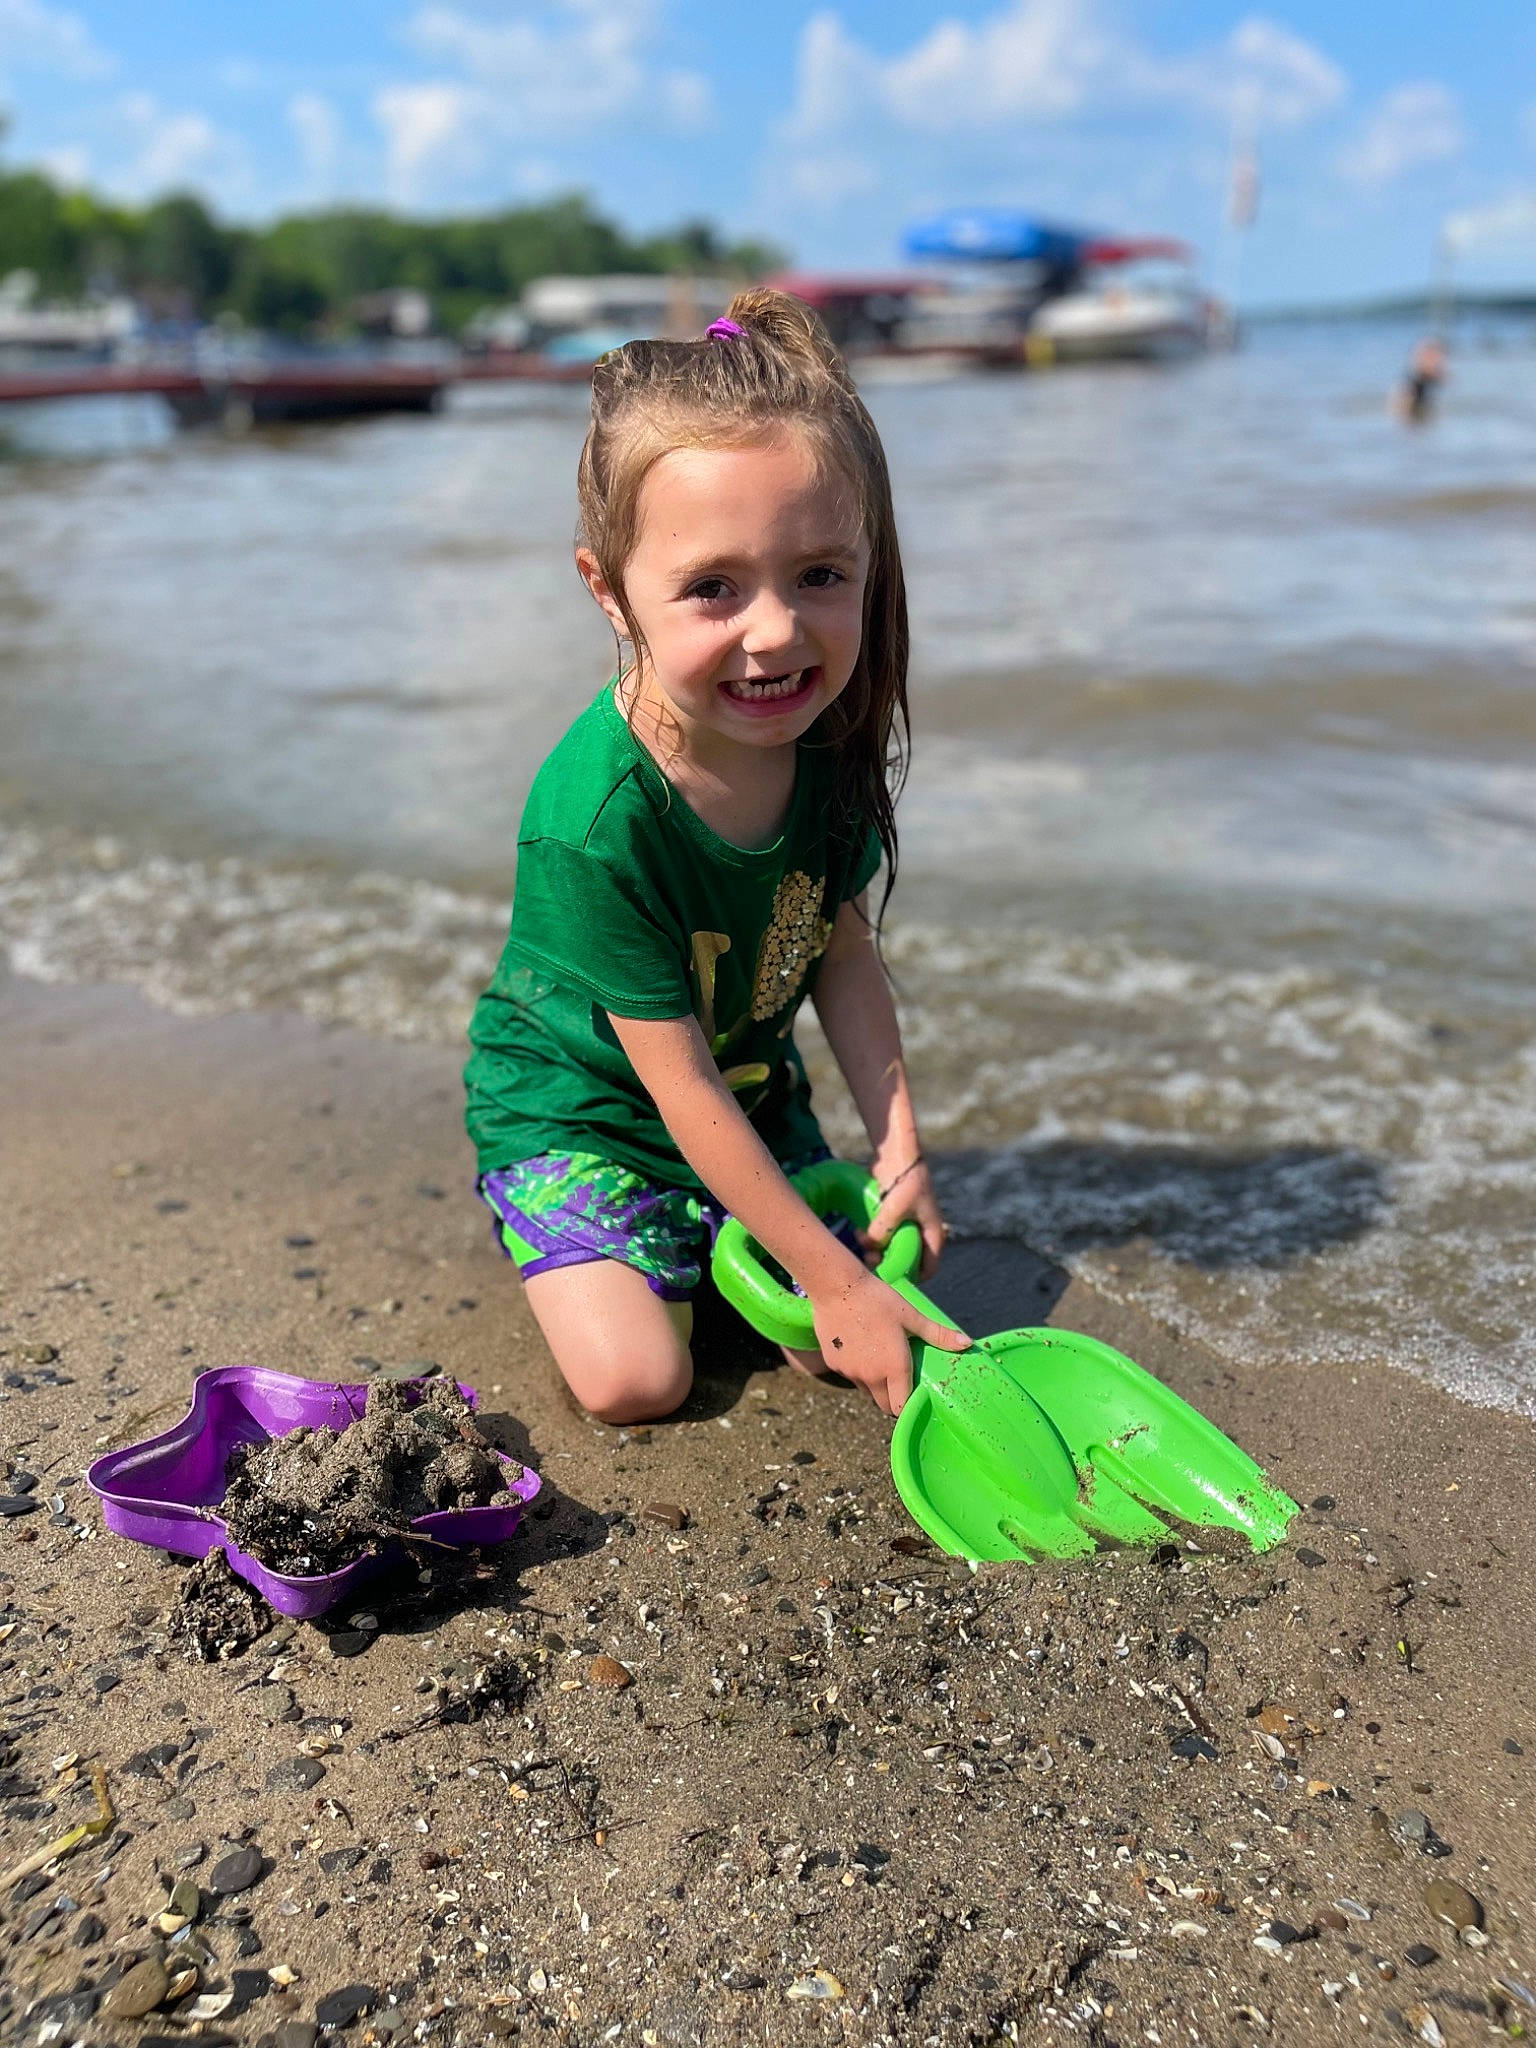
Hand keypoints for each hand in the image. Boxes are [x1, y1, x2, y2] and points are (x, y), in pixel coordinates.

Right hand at [808, 1264, 969, 1417]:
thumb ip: (938, 1335)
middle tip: (900, 1379)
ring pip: (867, 1391)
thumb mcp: (911, 1316)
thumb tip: (968, 1343)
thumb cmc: (878, 1299)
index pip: (901, 1407)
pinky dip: (857, 1370)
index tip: (914, 1394)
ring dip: (875, 1384)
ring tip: (880, 1359)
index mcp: (894, 1367)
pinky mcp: (834, 1365)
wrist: (837, 1287)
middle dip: (893, 1398)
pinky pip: (850, 1376)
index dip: (909, 1405)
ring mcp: (850, 1372)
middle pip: (884, 1405)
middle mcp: (871, 1376)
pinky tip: (859, 1348)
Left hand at [862, 1154, 947, 1279]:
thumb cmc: (906, 1181)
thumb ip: (883, 1231)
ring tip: (861, 1240)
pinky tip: (858, 1232)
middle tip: (869, 1258)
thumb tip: (869, 1245)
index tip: (890, 1278)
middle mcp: (922, 1233)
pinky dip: (872, 1238)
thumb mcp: (894, 1209)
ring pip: (891, 1249)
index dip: (911, 1278)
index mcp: (933, 1234)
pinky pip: (883, 1236)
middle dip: (886, 1263)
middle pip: (906, 1261)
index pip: (929, 1268)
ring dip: (875, 1249)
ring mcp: (907, 1225)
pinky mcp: (893, 1217)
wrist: (899, 1155)